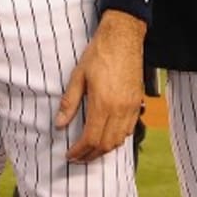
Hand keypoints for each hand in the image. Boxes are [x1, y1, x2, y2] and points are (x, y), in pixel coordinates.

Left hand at [56, 10, 145, 161]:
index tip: (70, 155)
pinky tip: (108, 136)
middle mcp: (120, 109)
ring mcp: (131, 106)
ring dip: (105, 149)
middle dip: (91, 155)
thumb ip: (69, 102)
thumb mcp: (78, 76)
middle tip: (78, 158)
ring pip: (120, 140)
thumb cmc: (99, 53)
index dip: (79, 151)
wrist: (123, 37)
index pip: (91, 138)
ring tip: (91, 151)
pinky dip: (118, 138)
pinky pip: (130, 129)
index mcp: (103, 103)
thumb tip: (59, 124)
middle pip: (106, 144)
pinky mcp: (138, 102)